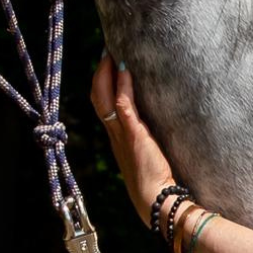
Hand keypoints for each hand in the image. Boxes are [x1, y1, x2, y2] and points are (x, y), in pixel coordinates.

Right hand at [91, 56, 175, 227]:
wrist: (155, 200)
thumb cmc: (155, 179)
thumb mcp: (144, 152)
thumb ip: (142, 136)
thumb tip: (149, 121)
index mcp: (115, 137)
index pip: (101, 105)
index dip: (100, 84)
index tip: (105, 64)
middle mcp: (113, 134)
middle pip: (97, 98)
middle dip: (99, 73)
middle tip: (105, 52)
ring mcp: (121, 135)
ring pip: (104, 98)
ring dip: (107, 74)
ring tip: (111, 54)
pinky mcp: (134, 135)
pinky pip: (123, 106)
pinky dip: (122, 86)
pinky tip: (125, 70)